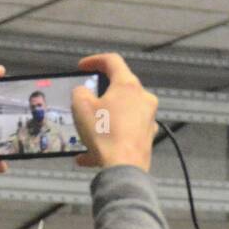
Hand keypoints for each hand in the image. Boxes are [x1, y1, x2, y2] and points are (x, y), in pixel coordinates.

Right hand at [70, 52, 158, 171]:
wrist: (124, 168)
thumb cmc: (104, 134)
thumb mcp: (81, 106)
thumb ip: (80, 92)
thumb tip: (83, 92)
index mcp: (128, 85)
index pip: (112, 61)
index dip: (94, 60)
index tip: (83, 67)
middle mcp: (143, 98)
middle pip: (120, 88)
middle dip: (101, 94)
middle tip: (86, 100)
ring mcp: (148, 119)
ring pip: (122, 113)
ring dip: (103, 120)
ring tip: (86, 133)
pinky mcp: (147, 138)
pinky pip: (124, 134)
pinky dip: (109, 139)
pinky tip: (91, 154)